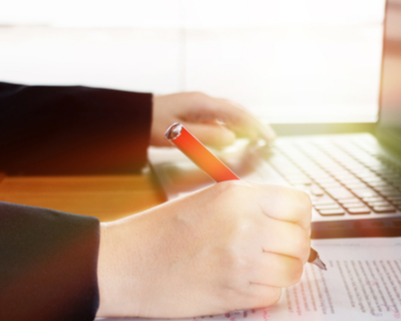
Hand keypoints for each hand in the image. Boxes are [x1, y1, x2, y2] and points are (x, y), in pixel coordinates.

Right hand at [96, 181, 311, 318]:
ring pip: (293, 270)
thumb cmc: (162, 232)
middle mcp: (245, 225)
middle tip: (275, 252)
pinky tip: (241, 283)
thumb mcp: (209, 200)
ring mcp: (242, 261)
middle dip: (293, 248)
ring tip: (258, 269)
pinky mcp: (235, 294)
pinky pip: (273, 295)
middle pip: (300, 240)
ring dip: (281, 272)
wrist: (126, 265)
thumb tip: (290, 220)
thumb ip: (251, 205)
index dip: (298, 218)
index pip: (300, 204)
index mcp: (238, 196)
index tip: (289, 226)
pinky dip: (263, 292)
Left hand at [149, 92, 275, 146]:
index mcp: (202, 103)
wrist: (132, 116)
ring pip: (228, 114)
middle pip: (236, 111)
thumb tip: (232, 138)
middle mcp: (203, 101)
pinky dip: (231, 127)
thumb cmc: (151, 125)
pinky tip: (233, 136)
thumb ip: (206, 137)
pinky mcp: (193, 112)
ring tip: (256, 138)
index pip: (236, 114)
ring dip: (244, 125)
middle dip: (254, 124)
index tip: (268, 138)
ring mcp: (198, 106)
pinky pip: (219, 119)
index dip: (255, 126)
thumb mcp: (178, 134)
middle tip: (268, 138)